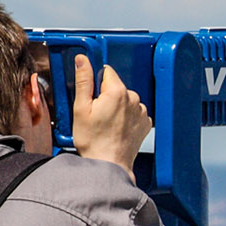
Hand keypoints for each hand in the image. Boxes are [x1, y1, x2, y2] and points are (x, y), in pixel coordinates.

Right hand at [70, 54, 150, 181]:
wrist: (109, 165)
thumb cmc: (94, 141)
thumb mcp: (81, 108)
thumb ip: (84, 80)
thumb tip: (83, 60)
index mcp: (117, 92)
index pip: (106, 72)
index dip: (95, 83)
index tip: (91, 97)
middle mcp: (134, 99)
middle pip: (116, 87)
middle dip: (105, 96)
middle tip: (96, 115)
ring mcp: (141, 112)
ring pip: (125, 100)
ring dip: (116, 108)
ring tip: (106, 125)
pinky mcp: (145, 123)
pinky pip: (133, 113)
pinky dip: (126, 118)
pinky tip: (116, 129)